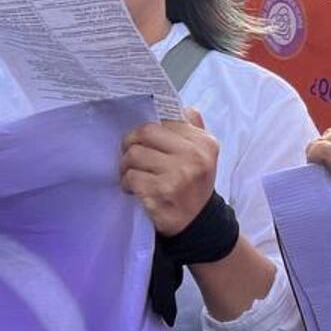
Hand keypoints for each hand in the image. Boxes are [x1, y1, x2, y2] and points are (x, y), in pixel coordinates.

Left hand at [122, 107, 219, 236]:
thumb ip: (193, 129)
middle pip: (145, 132)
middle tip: (132, 157)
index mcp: (204, 142)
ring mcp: (179, 174)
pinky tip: (135, 190)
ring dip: (127, 167)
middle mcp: (194, 156)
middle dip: (131, 144)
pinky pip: (131, 177)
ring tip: (134, 175)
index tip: (146, 144)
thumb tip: (180, 107)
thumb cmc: (193, 185)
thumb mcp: (203, 155)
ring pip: (134, 154)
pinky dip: (127, 184)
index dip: (148, 132)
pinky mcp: (162, 192)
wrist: (197, 223)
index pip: (164, 120)